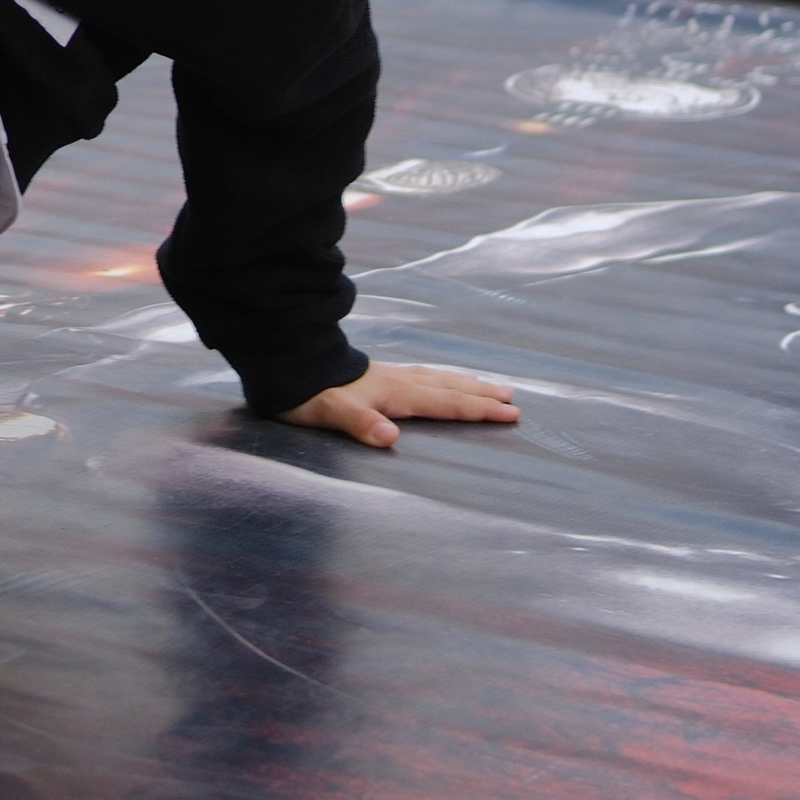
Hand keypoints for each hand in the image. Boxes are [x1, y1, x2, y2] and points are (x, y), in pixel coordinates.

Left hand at [278, 360, 519, 450]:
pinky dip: (440, 378)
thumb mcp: (329, 412)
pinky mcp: (376, 375)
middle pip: (449, 388)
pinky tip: (438, 379)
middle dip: (481, 395)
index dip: (478, 410)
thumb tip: (391, 437)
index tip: (510, 413)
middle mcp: (397, 381)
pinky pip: (422, 375)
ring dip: (465, 383)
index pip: (445, 403)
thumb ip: (360, 423)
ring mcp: (388, 375)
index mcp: (394, 393)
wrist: (286, 362)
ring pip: (437, 378)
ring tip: (488, 385)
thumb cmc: (307, 393)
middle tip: (513, 399)